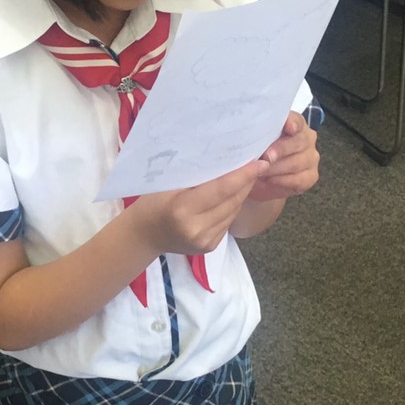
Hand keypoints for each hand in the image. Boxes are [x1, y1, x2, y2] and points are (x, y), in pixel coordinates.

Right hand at [126, 159, 266, 256]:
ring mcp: (205, 240)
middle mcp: (197, 228)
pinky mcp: (210, 246)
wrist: (144, 235)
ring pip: (234, 210)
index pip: (222, 189)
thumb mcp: (167, 183)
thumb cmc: (151, 201)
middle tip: (258, 163)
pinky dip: (232, 206)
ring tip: (247, 176)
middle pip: (232, 200)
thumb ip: (194, 174)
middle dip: (247, 181)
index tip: (260, 162)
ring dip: (242, 193)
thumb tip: (225, 157)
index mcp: (182, 209)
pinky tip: (231, 195)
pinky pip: (228, 221)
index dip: (243, 175)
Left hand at [249, 110, 319, 201]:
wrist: (262, 178)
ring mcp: (311, 158)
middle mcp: (307, 139)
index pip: (297, 120)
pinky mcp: (311, 176)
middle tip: (265, 156)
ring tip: (260, 171)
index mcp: (295, 124)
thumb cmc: (260, 154)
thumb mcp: (257, 142)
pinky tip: (269, 180)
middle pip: (298, 142)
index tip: (289, 127)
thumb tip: (250, 133)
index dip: (292, 122)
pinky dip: (282, 180)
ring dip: (276, 168)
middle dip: (280, 149)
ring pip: (297, 163)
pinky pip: (298, 179)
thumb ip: (259, 135)